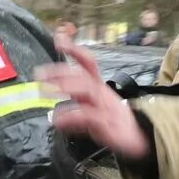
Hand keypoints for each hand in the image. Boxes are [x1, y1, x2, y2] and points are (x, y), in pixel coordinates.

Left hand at [39, 36, 148, 161]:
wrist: (138, 138)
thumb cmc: (113, 120)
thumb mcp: (95, 106)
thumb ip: (77, 102)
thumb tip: (55, 106)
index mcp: (99, 86)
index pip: (88, 62)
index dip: (75, 50)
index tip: (59, 40)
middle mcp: (101, 93)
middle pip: (83, 75)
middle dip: (61, 71)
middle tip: (40, 73)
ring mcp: (104, 107)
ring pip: (87, 90)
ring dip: (66, 87)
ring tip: (47, 89)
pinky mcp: (105, 123)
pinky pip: (88, 116)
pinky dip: (71, 117)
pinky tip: (58, 120)